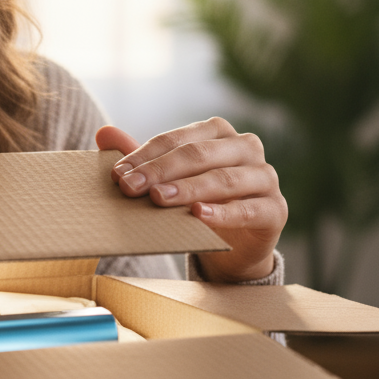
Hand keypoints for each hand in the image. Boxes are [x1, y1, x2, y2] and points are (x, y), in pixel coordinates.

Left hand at [96, 119, 285, 282]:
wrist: (234, 245)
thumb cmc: (197, 202)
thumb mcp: (167, 181)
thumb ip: (141, 158)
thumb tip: (102, 133)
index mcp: (217, 132)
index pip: (176, 139)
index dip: (145, 156)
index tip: (117, 175)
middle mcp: (245, 147)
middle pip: (199, 154)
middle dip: (161, 170)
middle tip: (131, 187)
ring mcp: (265, 176)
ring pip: (224, 179)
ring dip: (188, 189)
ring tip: (159, 199)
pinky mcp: (276, 209)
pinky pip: (249, 209)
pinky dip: (223, 213)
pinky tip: (199, 216)